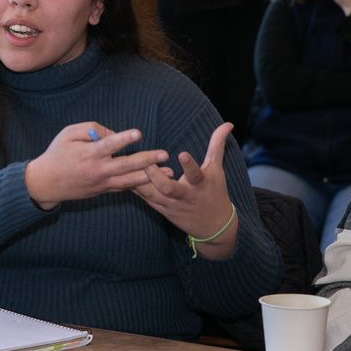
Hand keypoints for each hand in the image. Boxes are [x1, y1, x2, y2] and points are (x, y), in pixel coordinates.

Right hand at [24, 123, 167, 210]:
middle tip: (164, 154)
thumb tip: (113, 133)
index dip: (124, 138)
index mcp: (89, 154)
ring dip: (151, 176)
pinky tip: (155, 181)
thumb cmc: (57, 153)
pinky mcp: (104, 190)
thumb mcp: (68, 133)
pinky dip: (140, 184)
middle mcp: (98, 170)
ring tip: (169, 173)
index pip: (109, 145)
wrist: (46, 183)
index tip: (138, 134)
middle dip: (147, 160)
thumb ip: (91, 128)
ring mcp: (102, 183)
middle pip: (127, 165)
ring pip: (130, 180)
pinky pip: (125, 187)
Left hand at [134, 123, 238, 259]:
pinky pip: (146, 199)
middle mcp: (184, 196)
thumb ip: (217, 145)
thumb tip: (228, 123)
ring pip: (152, 195)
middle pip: (168, 188)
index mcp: (199, 184)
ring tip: (128, 167)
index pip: (195, 174)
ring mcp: (171, 205)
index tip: (182, 153)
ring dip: (140, 182)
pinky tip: (122, 178)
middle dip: (156, 177)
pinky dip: (135, 189)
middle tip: (145, 161)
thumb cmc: (215, 192)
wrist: (213, 227)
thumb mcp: (217, 169)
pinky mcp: (161, 209)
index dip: (189, 165)